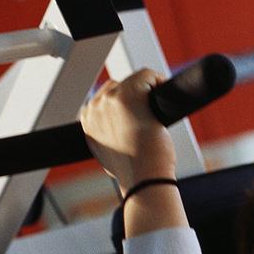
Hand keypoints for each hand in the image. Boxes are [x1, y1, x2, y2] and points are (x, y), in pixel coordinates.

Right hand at [80, 68, 176, 192]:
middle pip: (118, 87)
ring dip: (148, 88)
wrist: (144, 178)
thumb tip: (118, 132)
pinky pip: (146, 74)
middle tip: (152, 113)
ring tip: (159, 107)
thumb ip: (108, 136)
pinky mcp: (131, 95)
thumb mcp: (109, 154)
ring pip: (133, 80)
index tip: (139, 113)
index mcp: (87, 121)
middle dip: (136, 96)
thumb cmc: (134, 172)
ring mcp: (111, 100)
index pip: (104, 99)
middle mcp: (96, 108)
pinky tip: (165, 91)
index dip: (124, 104)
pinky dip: (158, 80)